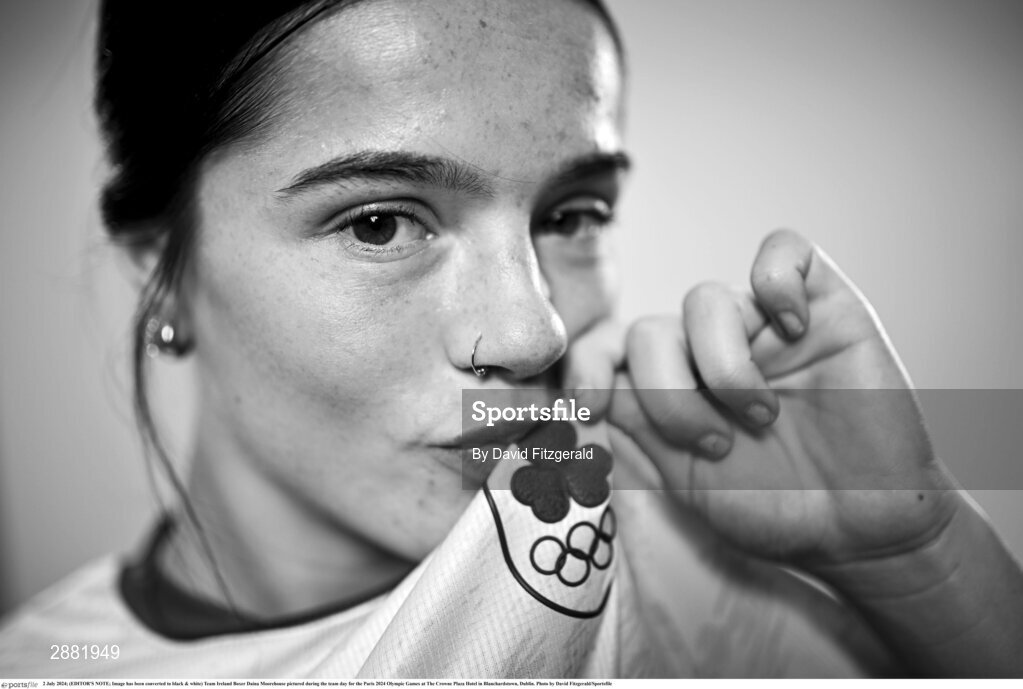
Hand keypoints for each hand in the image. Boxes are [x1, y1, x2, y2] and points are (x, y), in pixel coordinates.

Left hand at [605, 229, 959, 570]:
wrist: (861, 531)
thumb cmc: (775, 509)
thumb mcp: (684, 481)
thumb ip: (634, 430)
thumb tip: (583, 395)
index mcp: (672, 384)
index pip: (609, 346)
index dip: (587, 367)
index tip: (589, 409)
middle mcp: (710, 348)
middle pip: (648, 332)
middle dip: (667, 397)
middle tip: (714, 445)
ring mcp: (764, 324)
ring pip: (703, 300)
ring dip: (722, 369)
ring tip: (759, 417)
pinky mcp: (824, 306)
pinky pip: (785, 251)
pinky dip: (777, 281)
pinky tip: (793, 330)